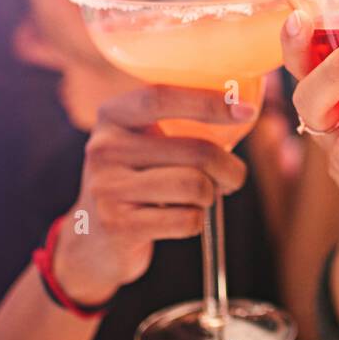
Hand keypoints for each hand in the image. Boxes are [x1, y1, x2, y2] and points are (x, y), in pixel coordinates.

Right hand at [52, 85, 251, 306]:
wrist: (92, 241)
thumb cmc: (137, 181)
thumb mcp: (141, 142)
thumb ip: (178, 122)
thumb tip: (244, 111)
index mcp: (112, 116)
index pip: (161, 98)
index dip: (208, 101)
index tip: (246, 111)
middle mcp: (104, 148)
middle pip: (196, 150)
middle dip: (229, 168)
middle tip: (232, 177)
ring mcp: (108, 188)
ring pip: (196, 185)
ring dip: (213, 195)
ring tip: (204, 197)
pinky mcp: (119, 226)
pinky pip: (187, 219)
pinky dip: (197, 221)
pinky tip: (183, 218)